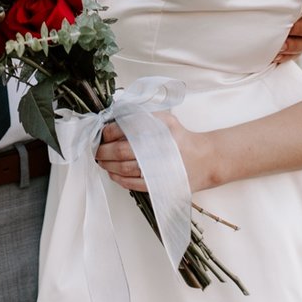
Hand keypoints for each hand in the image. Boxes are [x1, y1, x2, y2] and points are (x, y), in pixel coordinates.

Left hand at [95, 114, 219, 193]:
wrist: (206, 159)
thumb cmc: (180, 138)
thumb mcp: (164, 119)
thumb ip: (141, 116)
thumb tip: (113, 119)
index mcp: (157, 129)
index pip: (122, 129)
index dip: (106, 133)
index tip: (101, 135)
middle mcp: (158, 148)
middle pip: (120, 151)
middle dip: (102, 151)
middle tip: (96, 151)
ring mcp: (159, 168)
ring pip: (124, 168)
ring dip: (108, 165)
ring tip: (101, 161)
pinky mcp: (160, 184)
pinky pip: (133, 183)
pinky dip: (119, 179)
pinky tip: (113, 174)